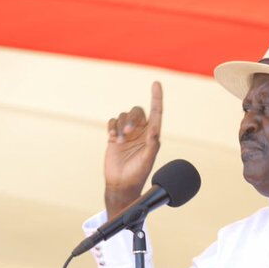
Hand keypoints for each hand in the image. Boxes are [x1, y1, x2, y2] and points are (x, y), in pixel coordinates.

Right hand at [104, 81, 162, 219]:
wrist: (121, 184)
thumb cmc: (137, 174)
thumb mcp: (147, 160)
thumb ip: (152, 144)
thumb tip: (155, 130)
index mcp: (152, 135)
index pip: (157, 112)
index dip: (157, 97)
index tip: (156, 83)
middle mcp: (141, 131)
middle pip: (137, 111)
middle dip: (131, 118)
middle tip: (128, 132)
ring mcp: (127, 133)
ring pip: (123, 116)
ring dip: (120, 125)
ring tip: (120, 141)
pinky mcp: (114, 136)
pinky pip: (112, 122)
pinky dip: (112, 126)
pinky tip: (112, 137)